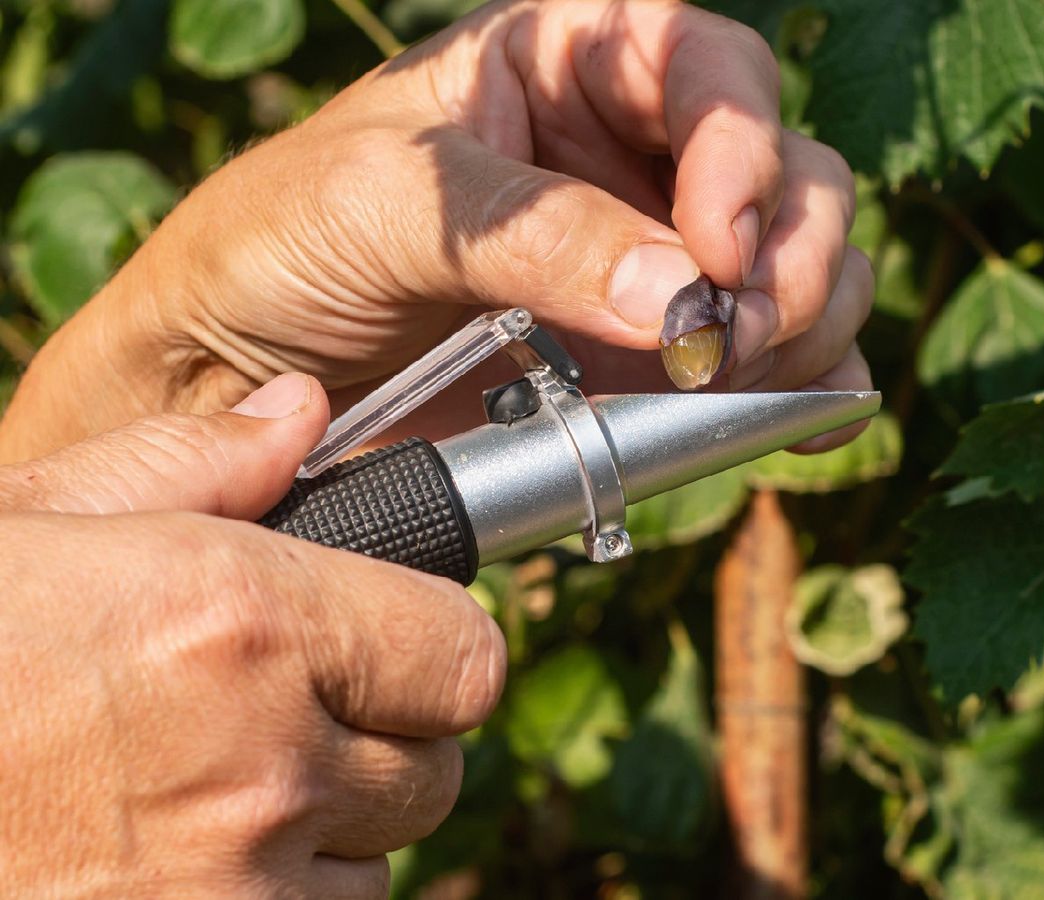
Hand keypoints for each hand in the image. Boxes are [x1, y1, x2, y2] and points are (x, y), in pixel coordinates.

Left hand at [0, 0, 871, 461]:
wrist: (234, 378)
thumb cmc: (278, 246)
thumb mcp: (382, 204)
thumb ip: (536, 233)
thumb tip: (685, 296)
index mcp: (560, 67)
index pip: (706, 67)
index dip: (742, 146)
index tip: (719, 244)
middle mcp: (623, 160)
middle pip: (784, 173)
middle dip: (786, 255)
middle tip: (731, 336)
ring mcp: (645, 267)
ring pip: (793, 269)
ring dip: (803, 326)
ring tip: (726, 378)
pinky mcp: (646, 364)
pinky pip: (765, 364)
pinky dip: (801, 393)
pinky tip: (790, 421)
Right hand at [0, 374, 504, 896]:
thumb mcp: (27, 524)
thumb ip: (190, 465)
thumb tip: (300, 416)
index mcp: (246, 624)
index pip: (464, 655)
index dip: (434, 646)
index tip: (395, 642)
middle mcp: (262, 768)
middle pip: (435, 772)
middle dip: (386, 744)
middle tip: (299, 718)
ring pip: (372, 874)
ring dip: (324, 840)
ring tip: (213, 800)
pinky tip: (173, 870)